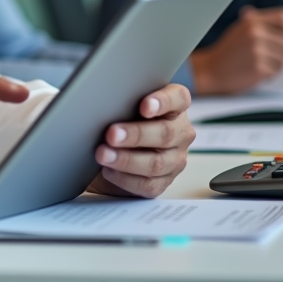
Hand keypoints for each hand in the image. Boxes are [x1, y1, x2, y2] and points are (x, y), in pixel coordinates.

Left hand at [86, 83, 194, 197]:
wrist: (113, 148)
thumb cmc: (120, 118)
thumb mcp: (123, 105)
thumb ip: (123, 100)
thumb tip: (102, 100)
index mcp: (175, 106)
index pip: (179, 98)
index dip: (163, 101)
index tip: (144, 106)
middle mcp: (180, 132)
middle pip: (165, 133)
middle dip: (136, 134)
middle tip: (112, 134)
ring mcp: (175, 159)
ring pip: (156, 163)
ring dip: (126, 160)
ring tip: (103, 155)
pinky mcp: (163, 182)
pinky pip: (148, 184)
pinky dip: (125, 178)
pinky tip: (108, 171)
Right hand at [190, 6, 282, 94]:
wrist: (208, 71)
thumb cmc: (227, 53)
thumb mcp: (240, 31)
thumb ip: (262, 25)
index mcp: (251, 21)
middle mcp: (254, 32)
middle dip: (282, 53)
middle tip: (269, 59)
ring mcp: (256, 49)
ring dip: (276, 65)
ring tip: (257, 65)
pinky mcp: (258, 66)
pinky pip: (277, 71)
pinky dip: (269, 75)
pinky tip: (254, 73)